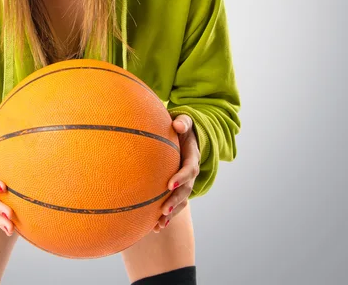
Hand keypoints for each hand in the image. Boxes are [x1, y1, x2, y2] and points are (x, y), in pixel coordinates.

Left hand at [153, 114, 200, 232]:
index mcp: (192, 157)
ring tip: (158, 224)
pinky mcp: (179, 187)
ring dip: (171, 212)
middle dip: (175, 201)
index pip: (189, 169)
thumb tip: (178, 126)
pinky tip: (155, 227)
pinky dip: (167, 215)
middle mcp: (191, 172)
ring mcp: (186, 182)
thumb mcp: (184, 121)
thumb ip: (183, 122)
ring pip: (181, 200)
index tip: (169, 184)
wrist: (186, 134)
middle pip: (186, 190)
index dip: (181, 178)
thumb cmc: (181, 126)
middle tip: (163, 210)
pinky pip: (175, 203)